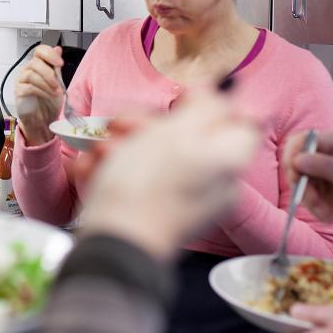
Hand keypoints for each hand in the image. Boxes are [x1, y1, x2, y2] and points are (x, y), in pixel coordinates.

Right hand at [13, 45, 64, 144]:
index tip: (60, 63)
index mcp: (38, 64)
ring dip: (47, 84)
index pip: (40, 50)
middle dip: (49, 73)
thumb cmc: (49, 100)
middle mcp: (28, 69)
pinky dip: (41, 91)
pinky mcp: (19, 91)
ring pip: (32, 74)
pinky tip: (47, 95)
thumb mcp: (57, 82)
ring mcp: (21, 80)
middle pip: (35, 62)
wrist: (44, 118)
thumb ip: (55, 67)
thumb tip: (58, 49)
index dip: (50, 54)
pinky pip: (29, 87)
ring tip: (55, 92)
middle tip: (58, 84)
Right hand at [80, 89, 260, 261]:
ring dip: (120, 147)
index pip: (239, 121)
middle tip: (122, 126)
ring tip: (101, 154)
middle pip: (187, 137)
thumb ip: (208, 106)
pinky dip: (110, 172)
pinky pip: (134, 181)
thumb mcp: (180, 131)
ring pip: (153, 157)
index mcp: (229, 161)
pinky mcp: (152, 215)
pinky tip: (93, 170)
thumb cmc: (147, 187)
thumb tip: (225, 88)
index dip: (209, 104)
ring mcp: (182, 202)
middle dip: (145, 125)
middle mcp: (212, 184)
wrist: (113, 243)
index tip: (178, 101)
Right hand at [281, 130, 332, 222]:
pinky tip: (327, 215)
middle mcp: (317, 154)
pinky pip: (303, 197)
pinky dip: (313, 208)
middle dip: (301, 184)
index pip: (301, 141)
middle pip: (293, 163)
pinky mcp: (312, 187)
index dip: (293, 155)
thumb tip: (296, 160)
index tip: (297, 175)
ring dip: (309, 200)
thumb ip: (323, 165)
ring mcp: (313, 171)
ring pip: (297, 183)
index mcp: (328, 142)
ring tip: (326, 212)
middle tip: (312, 198)